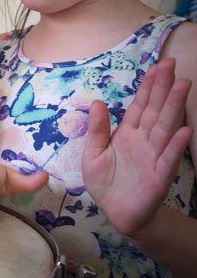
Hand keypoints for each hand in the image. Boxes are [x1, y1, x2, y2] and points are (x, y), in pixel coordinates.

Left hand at [82, 58, 191, 236]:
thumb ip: (97, 129)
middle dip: (163, 88)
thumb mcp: (93, 153)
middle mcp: (144, 141)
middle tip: (172, 66)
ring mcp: (154, 157)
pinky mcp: (159, 176)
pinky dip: (175, 145)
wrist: (115, 212)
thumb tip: (97, 102)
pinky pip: (168, 159)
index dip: (148, 87)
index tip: (157, 67)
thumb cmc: (105, 182)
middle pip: (155, 110)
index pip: (140, 106)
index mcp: (128, 133)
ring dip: (174, 108)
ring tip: (182, 87)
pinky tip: (184, 130)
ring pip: (165, 128)